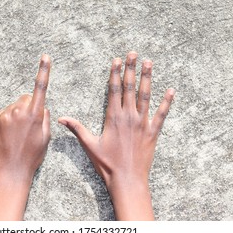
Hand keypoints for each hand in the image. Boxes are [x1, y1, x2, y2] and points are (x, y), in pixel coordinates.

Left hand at [0, 54, 50, 220]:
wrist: (10, 171)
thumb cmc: (32, 156)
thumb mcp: (46, 137)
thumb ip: (45, 117)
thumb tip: (41, 106)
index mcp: (34, 115)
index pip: (40, 88)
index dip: (44, 71)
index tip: (45, 57)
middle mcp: (17, 111)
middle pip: (25, 98)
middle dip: (29, 107)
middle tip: (29, 126)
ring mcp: (3, 116)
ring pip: (14, 107)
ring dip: (17, 115)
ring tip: (17, 134)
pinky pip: (3, 114)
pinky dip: (7, 121)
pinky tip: (8, 136)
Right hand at [58, 51, 174, 219]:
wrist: (127, 179)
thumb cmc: (107, 164)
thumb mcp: (89, 145)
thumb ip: (77, 128)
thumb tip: (61, 118)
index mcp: (114, 117)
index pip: (114, 89)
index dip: (115, 73)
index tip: (117, 60)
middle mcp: (129, 116)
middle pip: (130, 88)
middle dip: (131, 69)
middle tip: (133, 53)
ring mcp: (143, 123)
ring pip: (146, 96)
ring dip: (147, 78)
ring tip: (149, 62)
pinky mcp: (153, 132)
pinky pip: (161, 114)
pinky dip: (166, 102)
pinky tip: (171, 90)